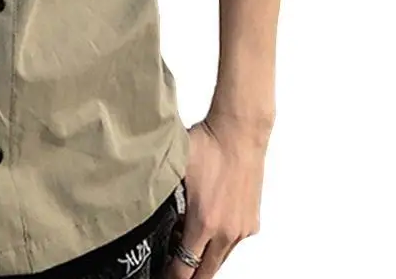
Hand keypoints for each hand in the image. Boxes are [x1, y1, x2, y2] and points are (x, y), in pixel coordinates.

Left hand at [162, 114, 269, 278]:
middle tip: (172, 269)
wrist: (240, 132)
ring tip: (185, 245)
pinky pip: (232, 244)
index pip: (184, 268)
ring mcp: (241, 229)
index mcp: (204, 222)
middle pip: (205, 273)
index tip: (161, 274)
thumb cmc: (209, 143)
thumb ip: (163, 194)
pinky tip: (206, 229)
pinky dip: (219, 244)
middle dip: (188, 275)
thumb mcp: (176, 168)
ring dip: (203, 259)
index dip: (170, 276)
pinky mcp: (251, 223)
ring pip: (220, 260)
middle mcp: (226, 232)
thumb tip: (144, 205)